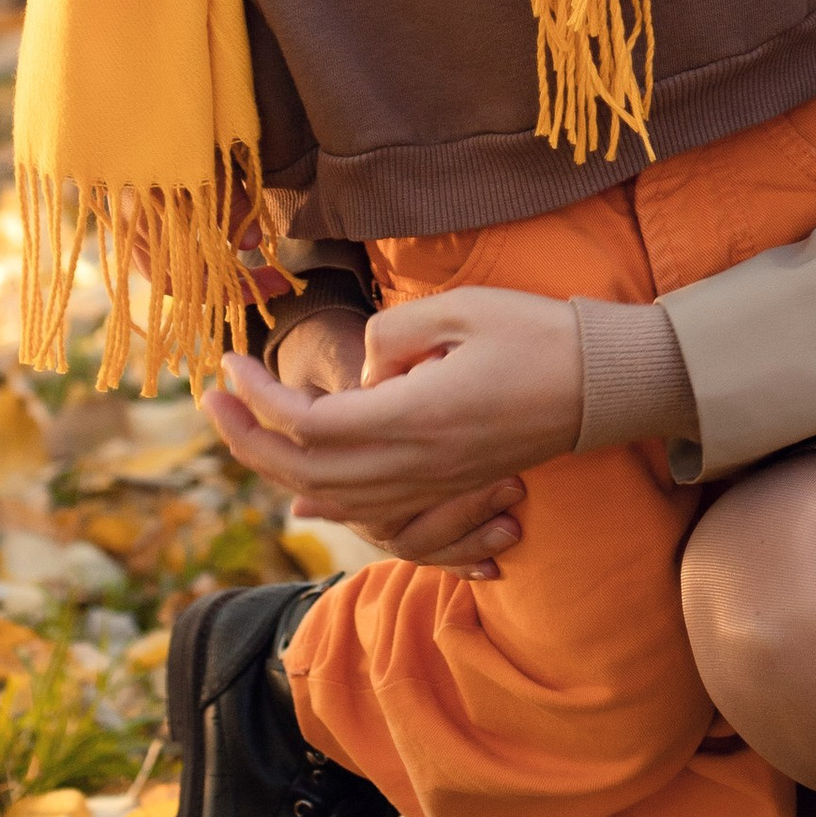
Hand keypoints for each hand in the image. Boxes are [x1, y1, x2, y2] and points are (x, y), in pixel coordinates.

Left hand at [201, 287, 585, 575]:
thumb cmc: (536, 334)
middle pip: (307, 471)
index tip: (229, 363)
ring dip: (277, 466)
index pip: (309, 423)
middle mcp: (416, 464)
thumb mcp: (460, 309)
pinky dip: (323, 496)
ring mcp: (432, 482)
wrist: (604, 385)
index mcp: (413, 416)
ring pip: (333, 496)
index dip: (259, 399)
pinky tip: (300, 487)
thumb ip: (393, 335)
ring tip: (241, 430)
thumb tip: (363, 371)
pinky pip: (367, 507)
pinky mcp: (446, 484)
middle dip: (248, 439)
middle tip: (211, 400)